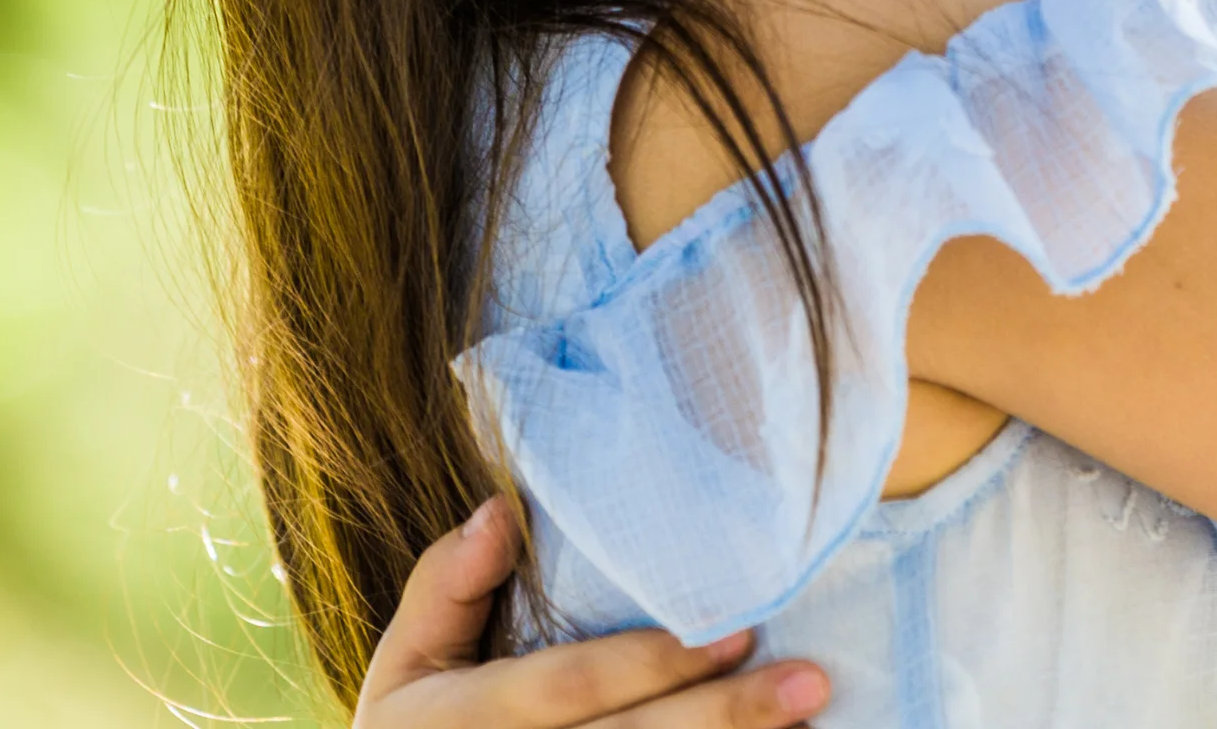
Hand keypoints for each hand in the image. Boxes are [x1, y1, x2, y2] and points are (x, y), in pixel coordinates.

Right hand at [353, 501, 830, 727]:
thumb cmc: (416, 728)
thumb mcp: (405, 662)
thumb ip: (446, 587)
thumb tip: (499, 509)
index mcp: (472, 718)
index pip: (573, 687)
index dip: (650, 663)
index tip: (736, 628)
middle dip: (724, 716)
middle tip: (812, 681)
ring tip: (812, 716)